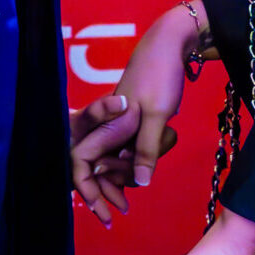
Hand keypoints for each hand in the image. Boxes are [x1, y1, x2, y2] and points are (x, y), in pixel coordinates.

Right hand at [72, 3, 204, 221]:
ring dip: (137, 165)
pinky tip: (163, 143)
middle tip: (124, 205)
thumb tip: (140, 182)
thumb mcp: (156, 114)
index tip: (109, 212)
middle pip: (103, 164)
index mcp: (104, 122)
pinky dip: (144, 152)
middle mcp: (106, 123)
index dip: (91, 190)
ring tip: (158, 153)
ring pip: (122, 156)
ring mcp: (119, 120)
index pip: (83, 162)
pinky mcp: (132, 116)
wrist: (170, 42)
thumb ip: (146, 148)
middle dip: (116, 183)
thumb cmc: (160, 74)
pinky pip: (133, 144)